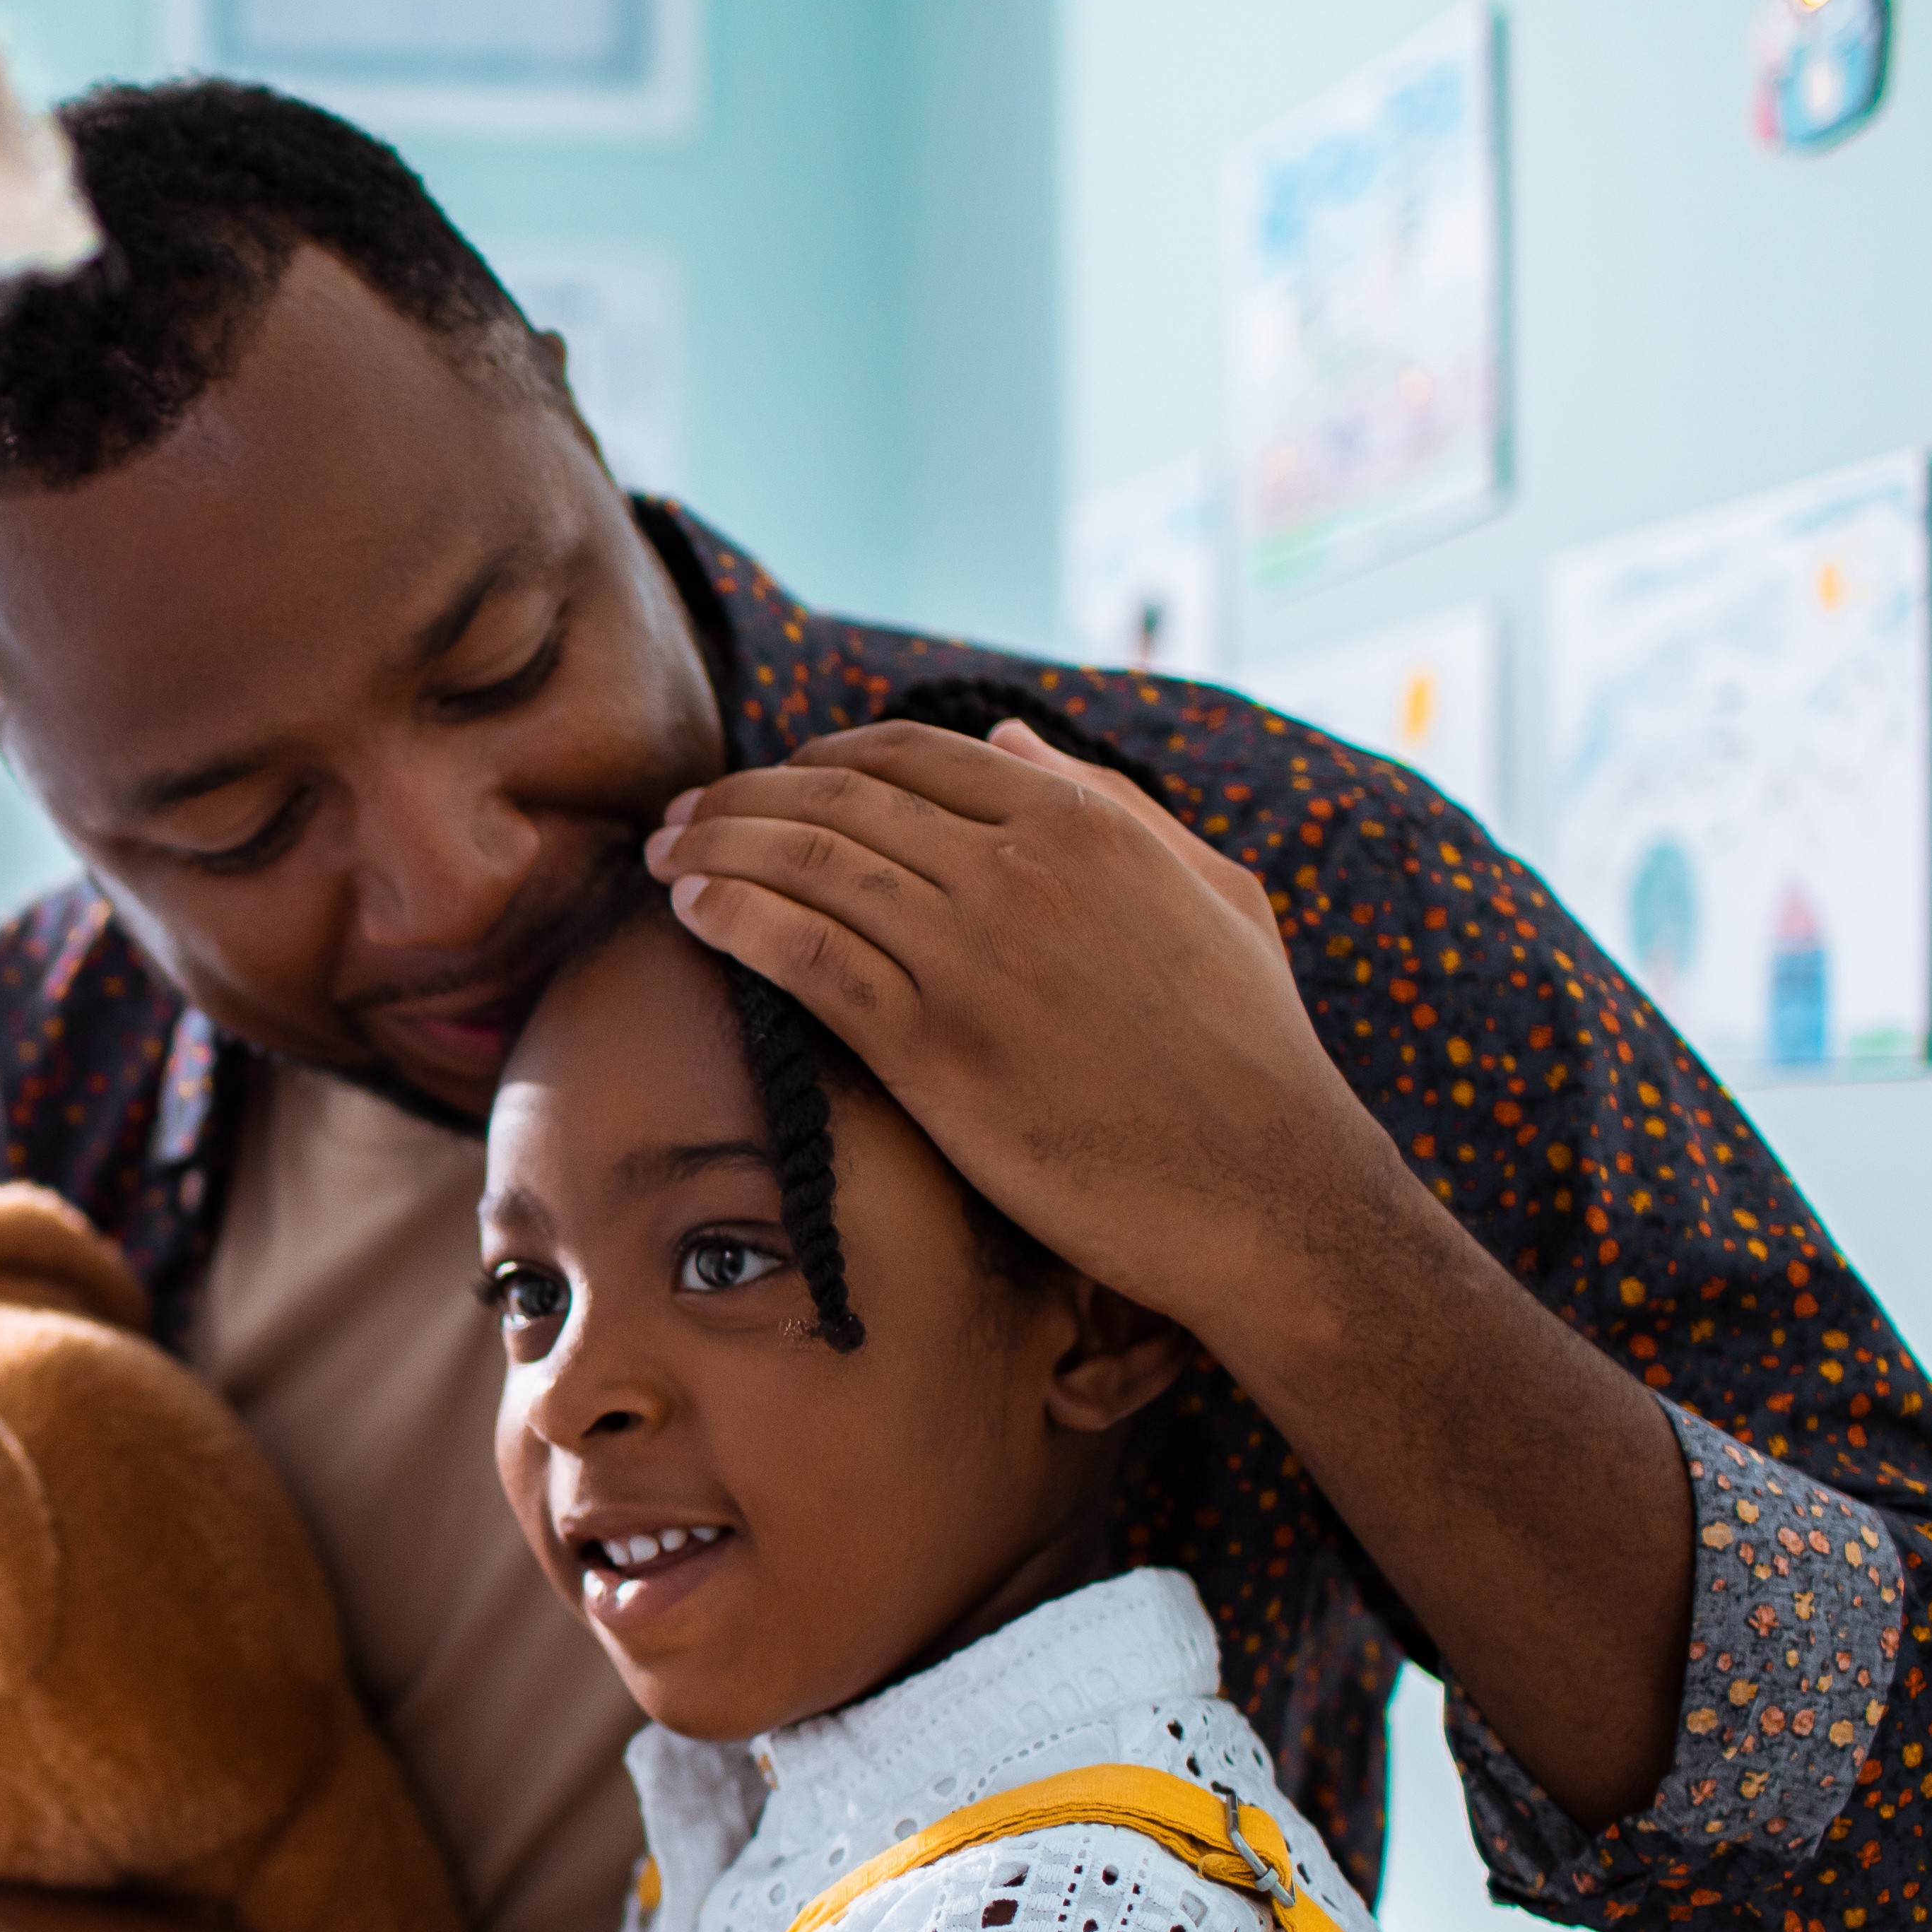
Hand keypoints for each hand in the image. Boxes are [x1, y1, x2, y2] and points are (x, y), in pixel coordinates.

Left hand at [650, 714, 1696, 1825]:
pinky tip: (692, 910)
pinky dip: (736, 917)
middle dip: (748, 796)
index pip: (913, 755)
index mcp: (1086, 821)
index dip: (824, 759)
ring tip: (665, 854)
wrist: (1266, 1190)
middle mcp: (1021, 866)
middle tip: (686, 813)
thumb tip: (1008, 741)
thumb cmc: (1251, 1055)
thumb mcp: (1210, 892)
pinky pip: (806, 953)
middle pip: (842, 798)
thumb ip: (1110, 806)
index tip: (774, 780)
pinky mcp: (934, 1043)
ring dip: (719, 846)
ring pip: (809, 863)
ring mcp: (972, 951)